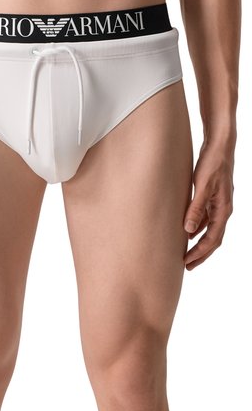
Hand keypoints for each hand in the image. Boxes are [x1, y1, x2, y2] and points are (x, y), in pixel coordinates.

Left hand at [183, 142, 233, 269]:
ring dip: (199, 242)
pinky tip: (188, 230)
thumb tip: (188, 231)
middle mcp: (224, 209)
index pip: (212, 239)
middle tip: (187, 265)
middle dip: (201, 253)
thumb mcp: (202, 186)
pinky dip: (198, 227)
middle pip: (214, 238)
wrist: (219, 145)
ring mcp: (219, 203)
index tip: (187, 263)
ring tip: (186, 251)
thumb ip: (196, 208)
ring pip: (210, 229)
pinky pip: (207, 218)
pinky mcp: (213, 196)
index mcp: (223, 209)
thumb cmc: (211, 163)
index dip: (200, 253)